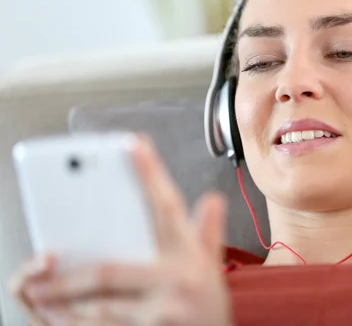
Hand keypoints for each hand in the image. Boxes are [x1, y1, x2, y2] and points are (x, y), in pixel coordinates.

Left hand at [8, 136, 232, 325]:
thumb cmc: (208, 307)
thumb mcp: (212, 267)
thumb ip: (208, 232)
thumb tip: (212, 199)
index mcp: (189, 255)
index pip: (168, 206)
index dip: (150, 174)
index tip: (133, 143)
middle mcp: (179, 281)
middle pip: (110, 270)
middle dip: (69, 276)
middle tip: (40, 266)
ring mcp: (164, 312)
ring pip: (99, 307)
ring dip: (63, 304)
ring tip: (39, 297)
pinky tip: (58, 320)